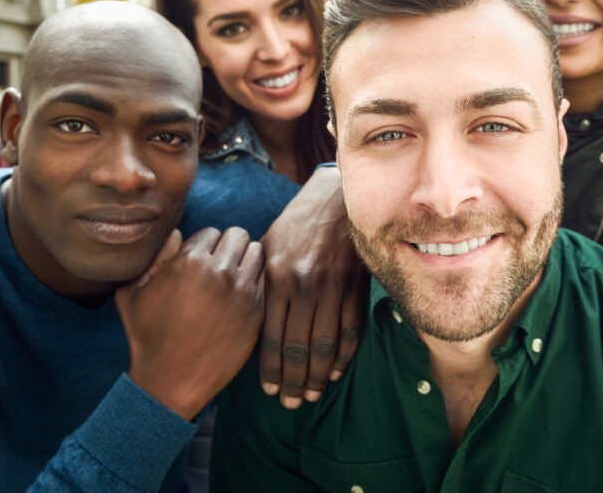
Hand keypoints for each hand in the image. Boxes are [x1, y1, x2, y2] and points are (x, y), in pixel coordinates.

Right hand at [115, 227, 264, 419]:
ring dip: (246, 261)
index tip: (200, 264)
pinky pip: (267, 279)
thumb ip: (154, 258)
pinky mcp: (257, 310)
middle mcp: (219, 271)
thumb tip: (176, 234)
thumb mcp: (132, 294)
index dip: (204, 247)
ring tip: (233, 278)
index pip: (210, 233)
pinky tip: (243, 295)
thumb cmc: (147, 337)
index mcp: (189, 261)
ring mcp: (242, 291)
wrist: (169, 381)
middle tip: (221, 267)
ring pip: (257, 253)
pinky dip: (257, 282)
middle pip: (237, 236)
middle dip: (229, 248)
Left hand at [260, 165, 366, 408]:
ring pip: (325, 344)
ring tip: (311, 395)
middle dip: (293, 381)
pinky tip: (336, 372)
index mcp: (277, 276)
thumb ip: (261, 281)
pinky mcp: (355, 286)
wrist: (338, 198)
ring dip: (318, 376)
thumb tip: (248, 315)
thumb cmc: (298, 223)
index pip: (270, 335)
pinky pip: (350, 330)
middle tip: (290, 404)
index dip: (270, 368)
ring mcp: (332, 287)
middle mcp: (303, 285)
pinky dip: (344, 355)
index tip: (268, 389)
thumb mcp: (270, 245)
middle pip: (297, 347)